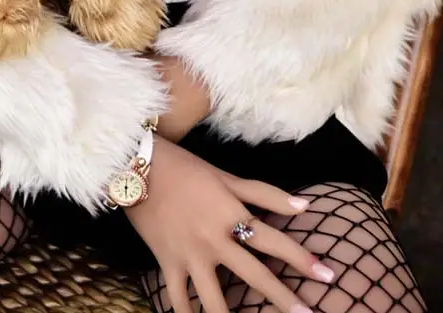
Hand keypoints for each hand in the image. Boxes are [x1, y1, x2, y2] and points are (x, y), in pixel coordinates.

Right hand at [123, 134, 332, 312]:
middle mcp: (213, 240)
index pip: (274, 241)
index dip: (301, 259)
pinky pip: (178, 300)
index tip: (327, 275)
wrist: (138, 166)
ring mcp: (189, 256)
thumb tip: (305, 205)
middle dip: (283, 298)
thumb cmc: (186, 168)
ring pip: (214, 300)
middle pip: (254, 275)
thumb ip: (265, 194)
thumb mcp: (226, 176)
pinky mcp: (167, 263)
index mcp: (230, 215)